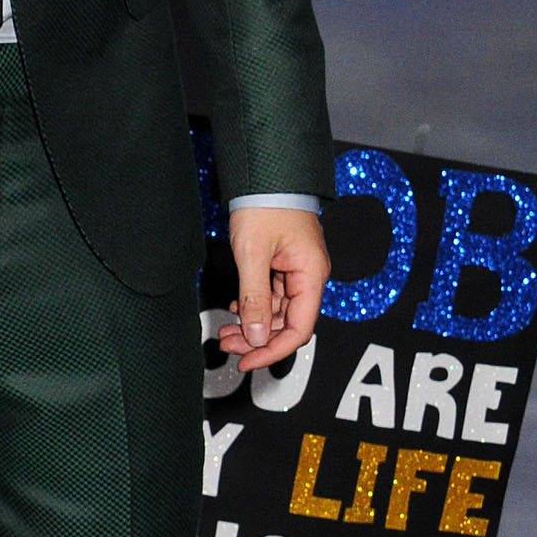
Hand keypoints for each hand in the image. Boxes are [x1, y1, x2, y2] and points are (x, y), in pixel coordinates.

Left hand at [217, 211, 329, 372]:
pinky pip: (273, 296)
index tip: (248, 361)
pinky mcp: (285, 265)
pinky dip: (254, 307)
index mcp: (311, 275)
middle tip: (227, 345)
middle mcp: (309, 277)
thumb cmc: (265, 205)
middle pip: (288, 324)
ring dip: (253, 325)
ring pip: (279, 312)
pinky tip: (235, 309)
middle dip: (258, 339)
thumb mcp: (252, 255)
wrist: (265, 176)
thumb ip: (254, 299)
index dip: (273, 350)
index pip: (299, 330)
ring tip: (226, 331)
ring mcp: (298, 272)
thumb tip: (257, 336)